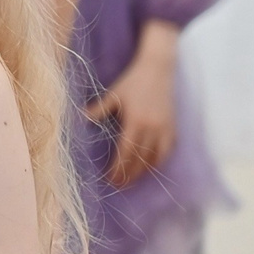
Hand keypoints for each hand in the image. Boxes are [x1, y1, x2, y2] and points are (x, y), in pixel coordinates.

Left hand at [86, 26, 178, 187]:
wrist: (158, 68)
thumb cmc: (133, 80)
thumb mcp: (114, 94)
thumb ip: (98, 109)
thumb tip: (80, 119)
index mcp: (136, 122)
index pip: (126, 153)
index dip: (118, 169)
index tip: (110, 179)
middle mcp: (152, 129)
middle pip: (140, 160)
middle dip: (129, 175)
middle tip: (118, 186)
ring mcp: (165, 129)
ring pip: (155, 159)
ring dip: (143, 172)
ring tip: (131, 180)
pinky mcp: (173, 127)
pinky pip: (167, 151)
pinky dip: (159, 161)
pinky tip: (150, 167)